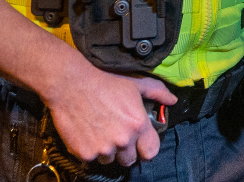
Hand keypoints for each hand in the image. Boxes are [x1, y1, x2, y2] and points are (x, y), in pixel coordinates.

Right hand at [42, 63, 176, 165]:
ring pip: (109, 160)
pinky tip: (87, 133)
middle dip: (125, 150)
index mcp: (138, 124)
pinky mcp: (84, 153)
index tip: (140, 144)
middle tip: (116, 135)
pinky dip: (89, 150)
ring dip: (107, 151)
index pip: (151, 152)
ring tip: (100, 131)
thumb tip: (172, 100)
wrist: (71, 85)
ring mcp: (103, 149)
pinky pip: (91, 159)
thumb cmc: (105, 82)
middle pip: (129, 160)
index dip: (146, 148)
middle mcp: (123, 140)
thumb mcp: (135, 83)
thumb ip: (157, 92)